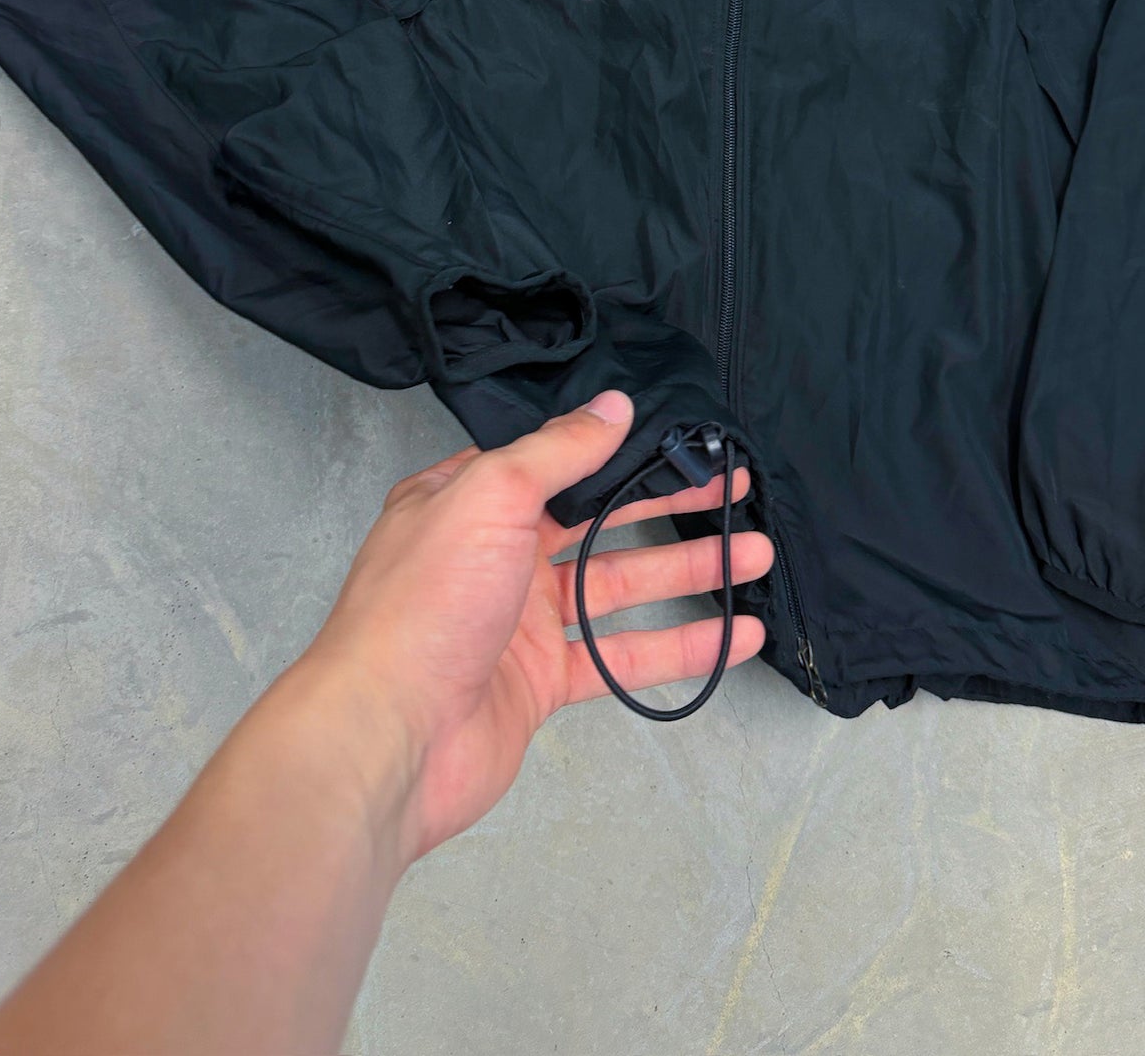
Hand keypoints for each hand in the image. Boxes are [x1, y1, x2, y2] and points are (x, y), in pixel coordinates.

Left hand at [297, 390, 772, 864]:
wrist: (387, 737)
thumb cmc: (421, 606)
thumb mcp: (488, 496)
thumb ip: (557, 451)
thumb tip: (612, 406)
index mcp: (469, 500)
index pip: (556, 461)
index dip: (621, 449)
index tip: (682, 439)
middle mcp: (493, 555)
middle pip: (599, 521)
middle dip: (670, 507)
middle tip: (738, 491)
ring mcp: (519, 622)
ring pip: (619, 588)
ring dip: (689, 573)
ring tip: (756, 557)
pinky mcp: (540, 683)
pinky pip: (622, 657)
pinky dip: (680, 648)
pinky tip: (734, 637)